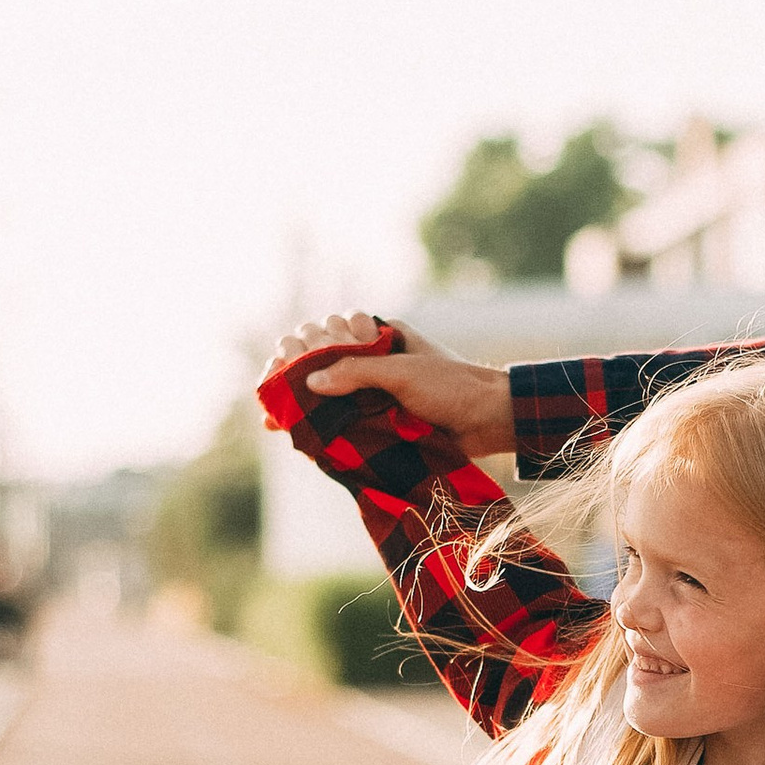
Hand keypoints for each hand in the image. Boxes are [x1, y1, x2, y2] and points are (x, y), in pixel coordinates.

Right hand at [265, 311, 515, 461]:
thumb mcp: (403, 373)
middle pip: (319, 360)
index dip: (304, 345)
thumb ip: (357, 372)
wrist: (489, 420)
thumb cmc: (452, 386)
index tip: (291, 362)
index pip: (327, 331)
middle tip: (284, 390)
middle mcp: (371, 359)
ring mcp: (372, 390)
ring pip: (325, 391)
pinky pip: (339, 418)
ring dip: (299, 401)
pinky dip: (315, 424)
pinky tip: (289, 433)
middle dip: (296, 372)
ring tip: (275, 416)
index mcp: (379, 336)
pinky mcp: (377, 419)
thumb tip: (310, 382)